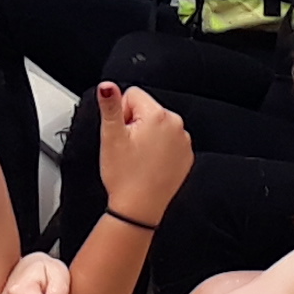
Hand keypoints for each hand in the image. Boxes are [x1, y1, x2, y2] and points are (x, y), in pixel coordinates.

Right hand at [91, 81, 193, 218]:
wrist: (140, 207)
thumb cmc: (126, 176)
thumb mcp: (111, 137)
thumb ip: (110, 106)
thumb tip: (107, 86)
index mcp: (157, 116)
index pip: (133, 95)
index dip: (121, 113)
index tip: (122, 133)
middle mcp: (175, 125)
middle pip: (146, 109)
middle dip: (134, 124)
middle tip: (128, 147)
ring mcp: (183, 141)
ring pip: (158, 126)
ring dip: (147, 137)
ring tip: (138, 158)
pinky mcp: (186, 156)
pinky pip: (169, 142)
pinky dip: (159, 150)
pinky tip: (149, 164)